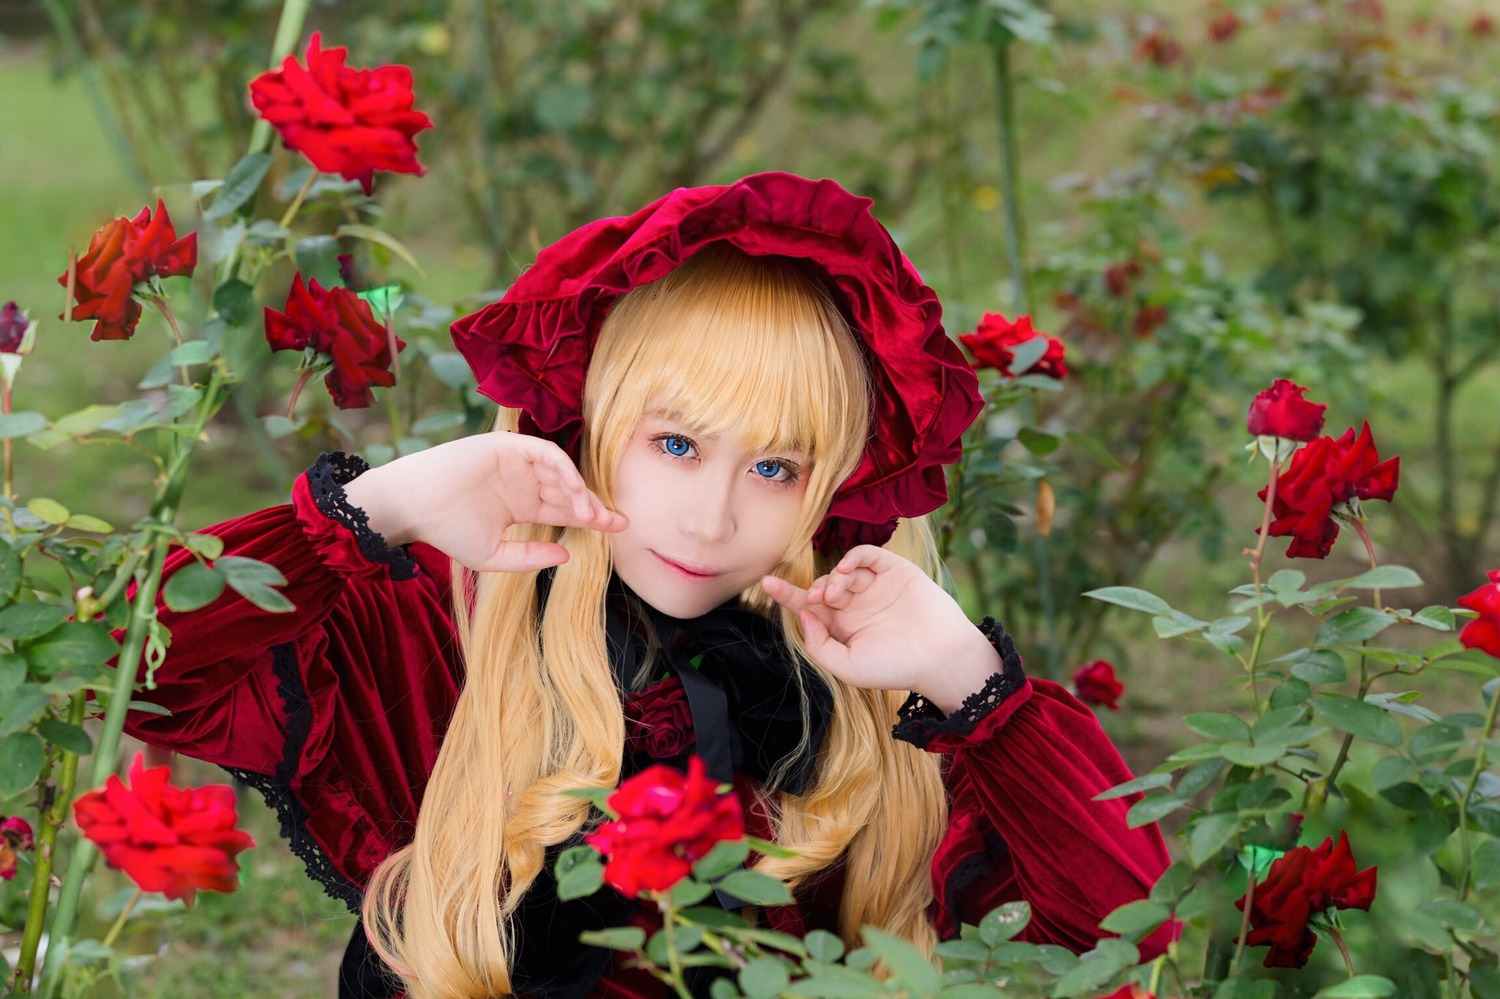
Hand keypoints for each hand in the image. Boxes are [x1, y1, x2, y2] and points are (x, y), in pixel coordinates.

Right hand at [342, 432, 626, 572]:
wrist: (414, 507)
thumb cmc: (446, 531)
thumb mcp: (493, 556)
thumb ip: (530, 558)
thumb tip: (567, 555)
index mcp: (522, 506)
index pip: (565, 510)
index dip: (592, 518)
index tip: (617, 528)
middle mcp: (524, 483)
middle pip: (569, 492)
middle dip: (594, 506)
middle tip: (616, 521)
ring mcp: (517, 463)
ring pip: (560, 473)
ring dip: (578, 491)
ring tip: (590, 513)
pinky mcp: (507, 446)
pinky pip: (544, 452)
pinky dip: (562, 467)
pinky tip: (574, 487)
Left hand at [761, 546, 998, 713]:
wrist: (939, 658)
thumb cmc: (895, 668)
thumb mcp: (847, 666)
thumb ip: (819, 644)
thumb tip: (805, 614)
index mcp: (843, 628)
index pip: (810, 608)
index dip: (788, 595)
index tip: (766, 582)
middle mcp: (857, 606)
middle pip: (822, 586)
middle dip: (814, 589)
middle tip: (820, 599)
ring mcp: (876, 587)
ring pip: (843, 571)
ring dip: (833, 578)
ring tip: (836, 593)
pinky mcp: (895, 571)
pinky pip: (867, 555)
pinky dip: (853, 557)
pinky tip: (847, 570)